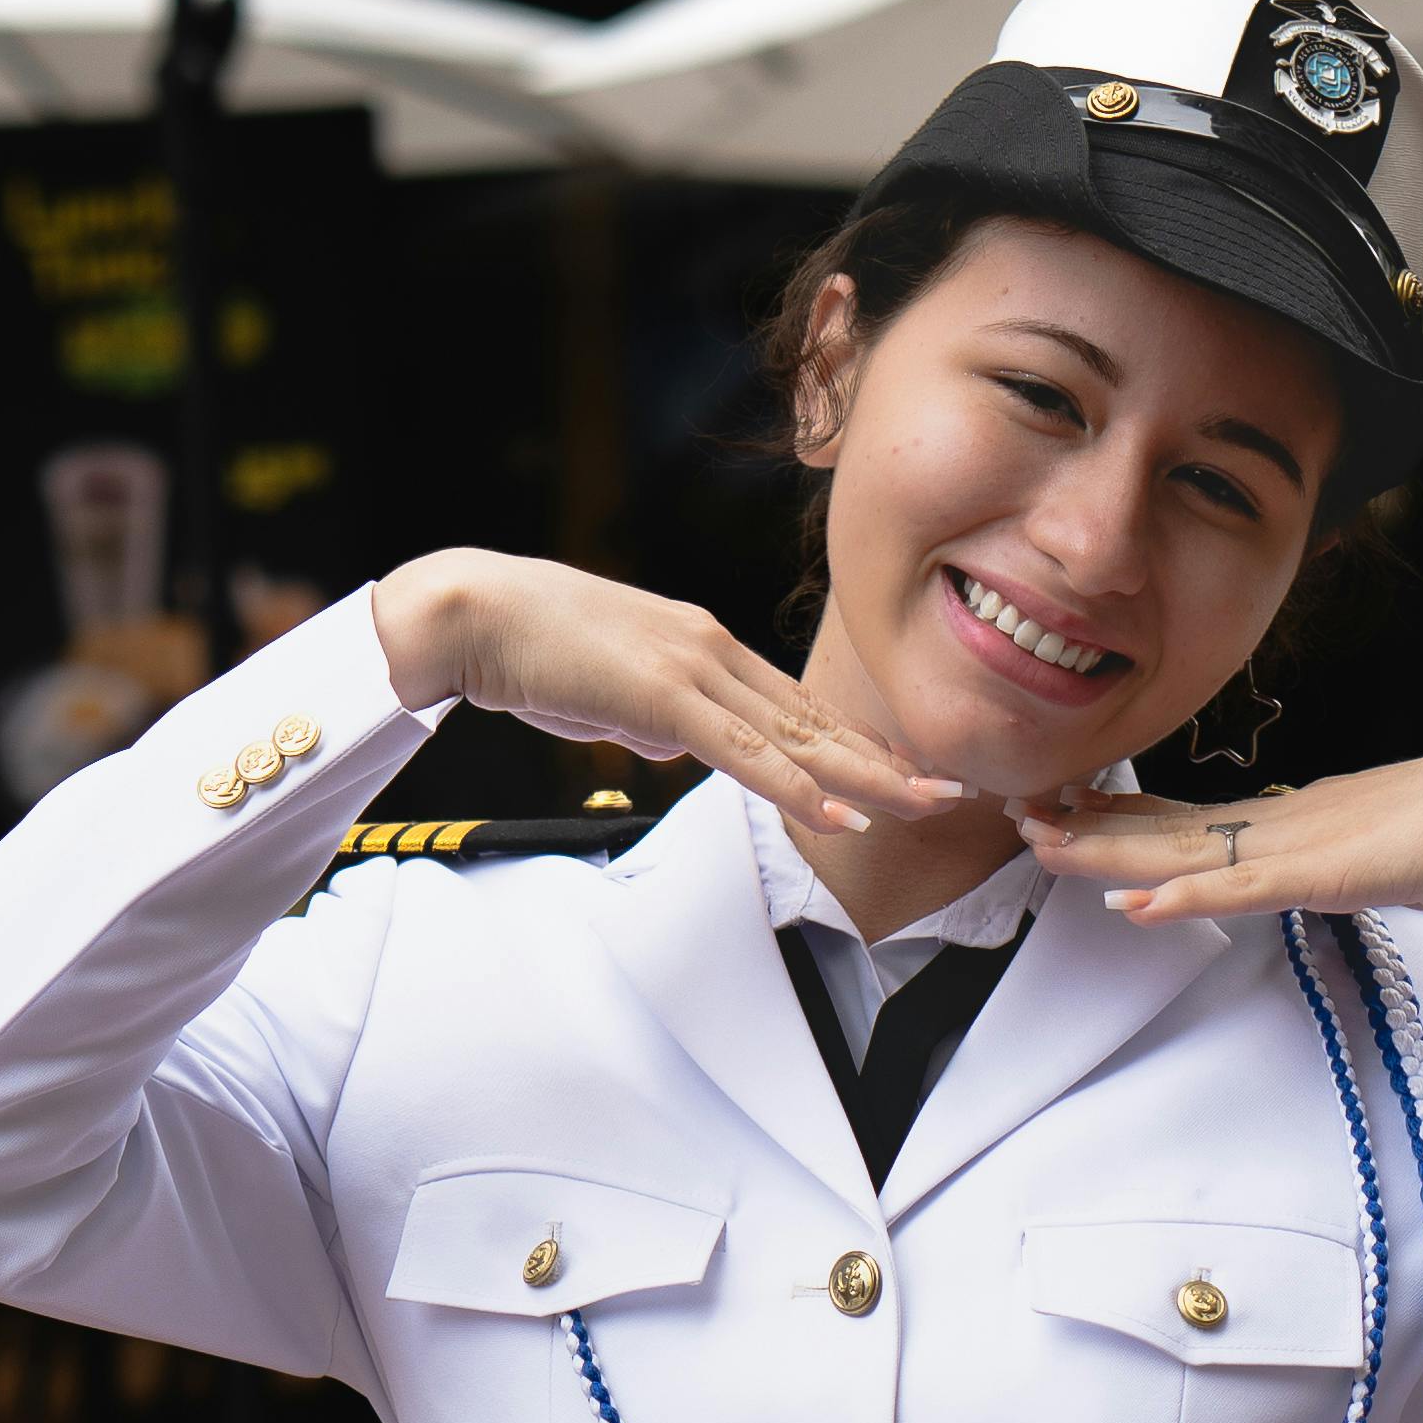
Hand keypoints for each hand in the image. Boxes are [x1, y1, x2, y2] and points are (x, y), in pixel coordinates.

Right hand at [371, 548, 962, 837]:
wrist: (471, 611)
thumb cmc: (530, 651)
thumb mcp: (611, 692)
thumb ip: (656, 718)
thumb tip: (679, 747)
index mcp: (703, 648)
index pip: (796, 706)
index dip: (855, 742)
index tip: (903, 770)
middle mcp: (712, 651)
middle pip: (815, 717)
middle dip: (886, 757)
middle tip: (951, 787)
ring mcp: (692, 668)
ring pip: (797, 734)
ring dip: (866, 774)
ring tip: (924, 801)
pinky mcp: (663, 693)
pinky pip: (745, 750)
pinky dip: (797, 784)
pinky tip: (841, 810)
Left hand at [1013, 745, 1422, 924]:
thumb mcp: (1363, 850)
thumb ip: (1320, 860)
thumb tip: (1300, 870)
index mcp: (1285, 819)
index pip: (1184, 817)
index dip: (1119, 815)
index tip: (1061, 807)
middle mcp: (1275, 822)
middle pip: (1164, 827)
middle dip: (1087, 825)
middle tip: (1017, 812)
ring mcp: (1292, 844)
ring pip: (1181, 849)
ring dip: (1108, 852)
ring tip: (1042, 844)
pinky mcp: (1317, 872)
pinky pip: (1239, 886)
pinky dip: (1185, 892)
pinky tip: (1135, 900)